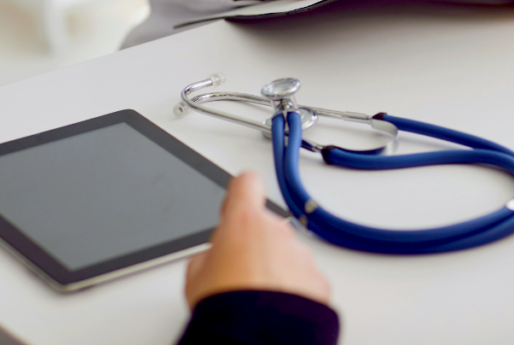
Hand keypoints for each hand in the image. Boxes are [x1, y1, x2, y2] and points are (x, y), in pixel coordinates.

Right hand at [184, 172, 330, 308]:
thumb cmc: (225, 306)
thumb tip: (214, 257)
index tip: (237, 201)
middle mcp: (277, 232)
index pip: (246, 184)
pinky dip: (293, 289)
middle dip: (255, 244)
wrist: (256, 338)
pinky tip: (276, 307)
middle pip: (266, 227)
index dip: (240, 193)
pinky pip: (303, 278)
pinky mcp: (317, 280)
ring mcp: (300, 255)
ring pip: (286, 254)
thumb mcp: (195, 274)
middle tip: (238, 274)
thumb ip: (209, 252)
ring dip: (275, 268)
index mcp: (244, 222)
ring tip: (257, 297)